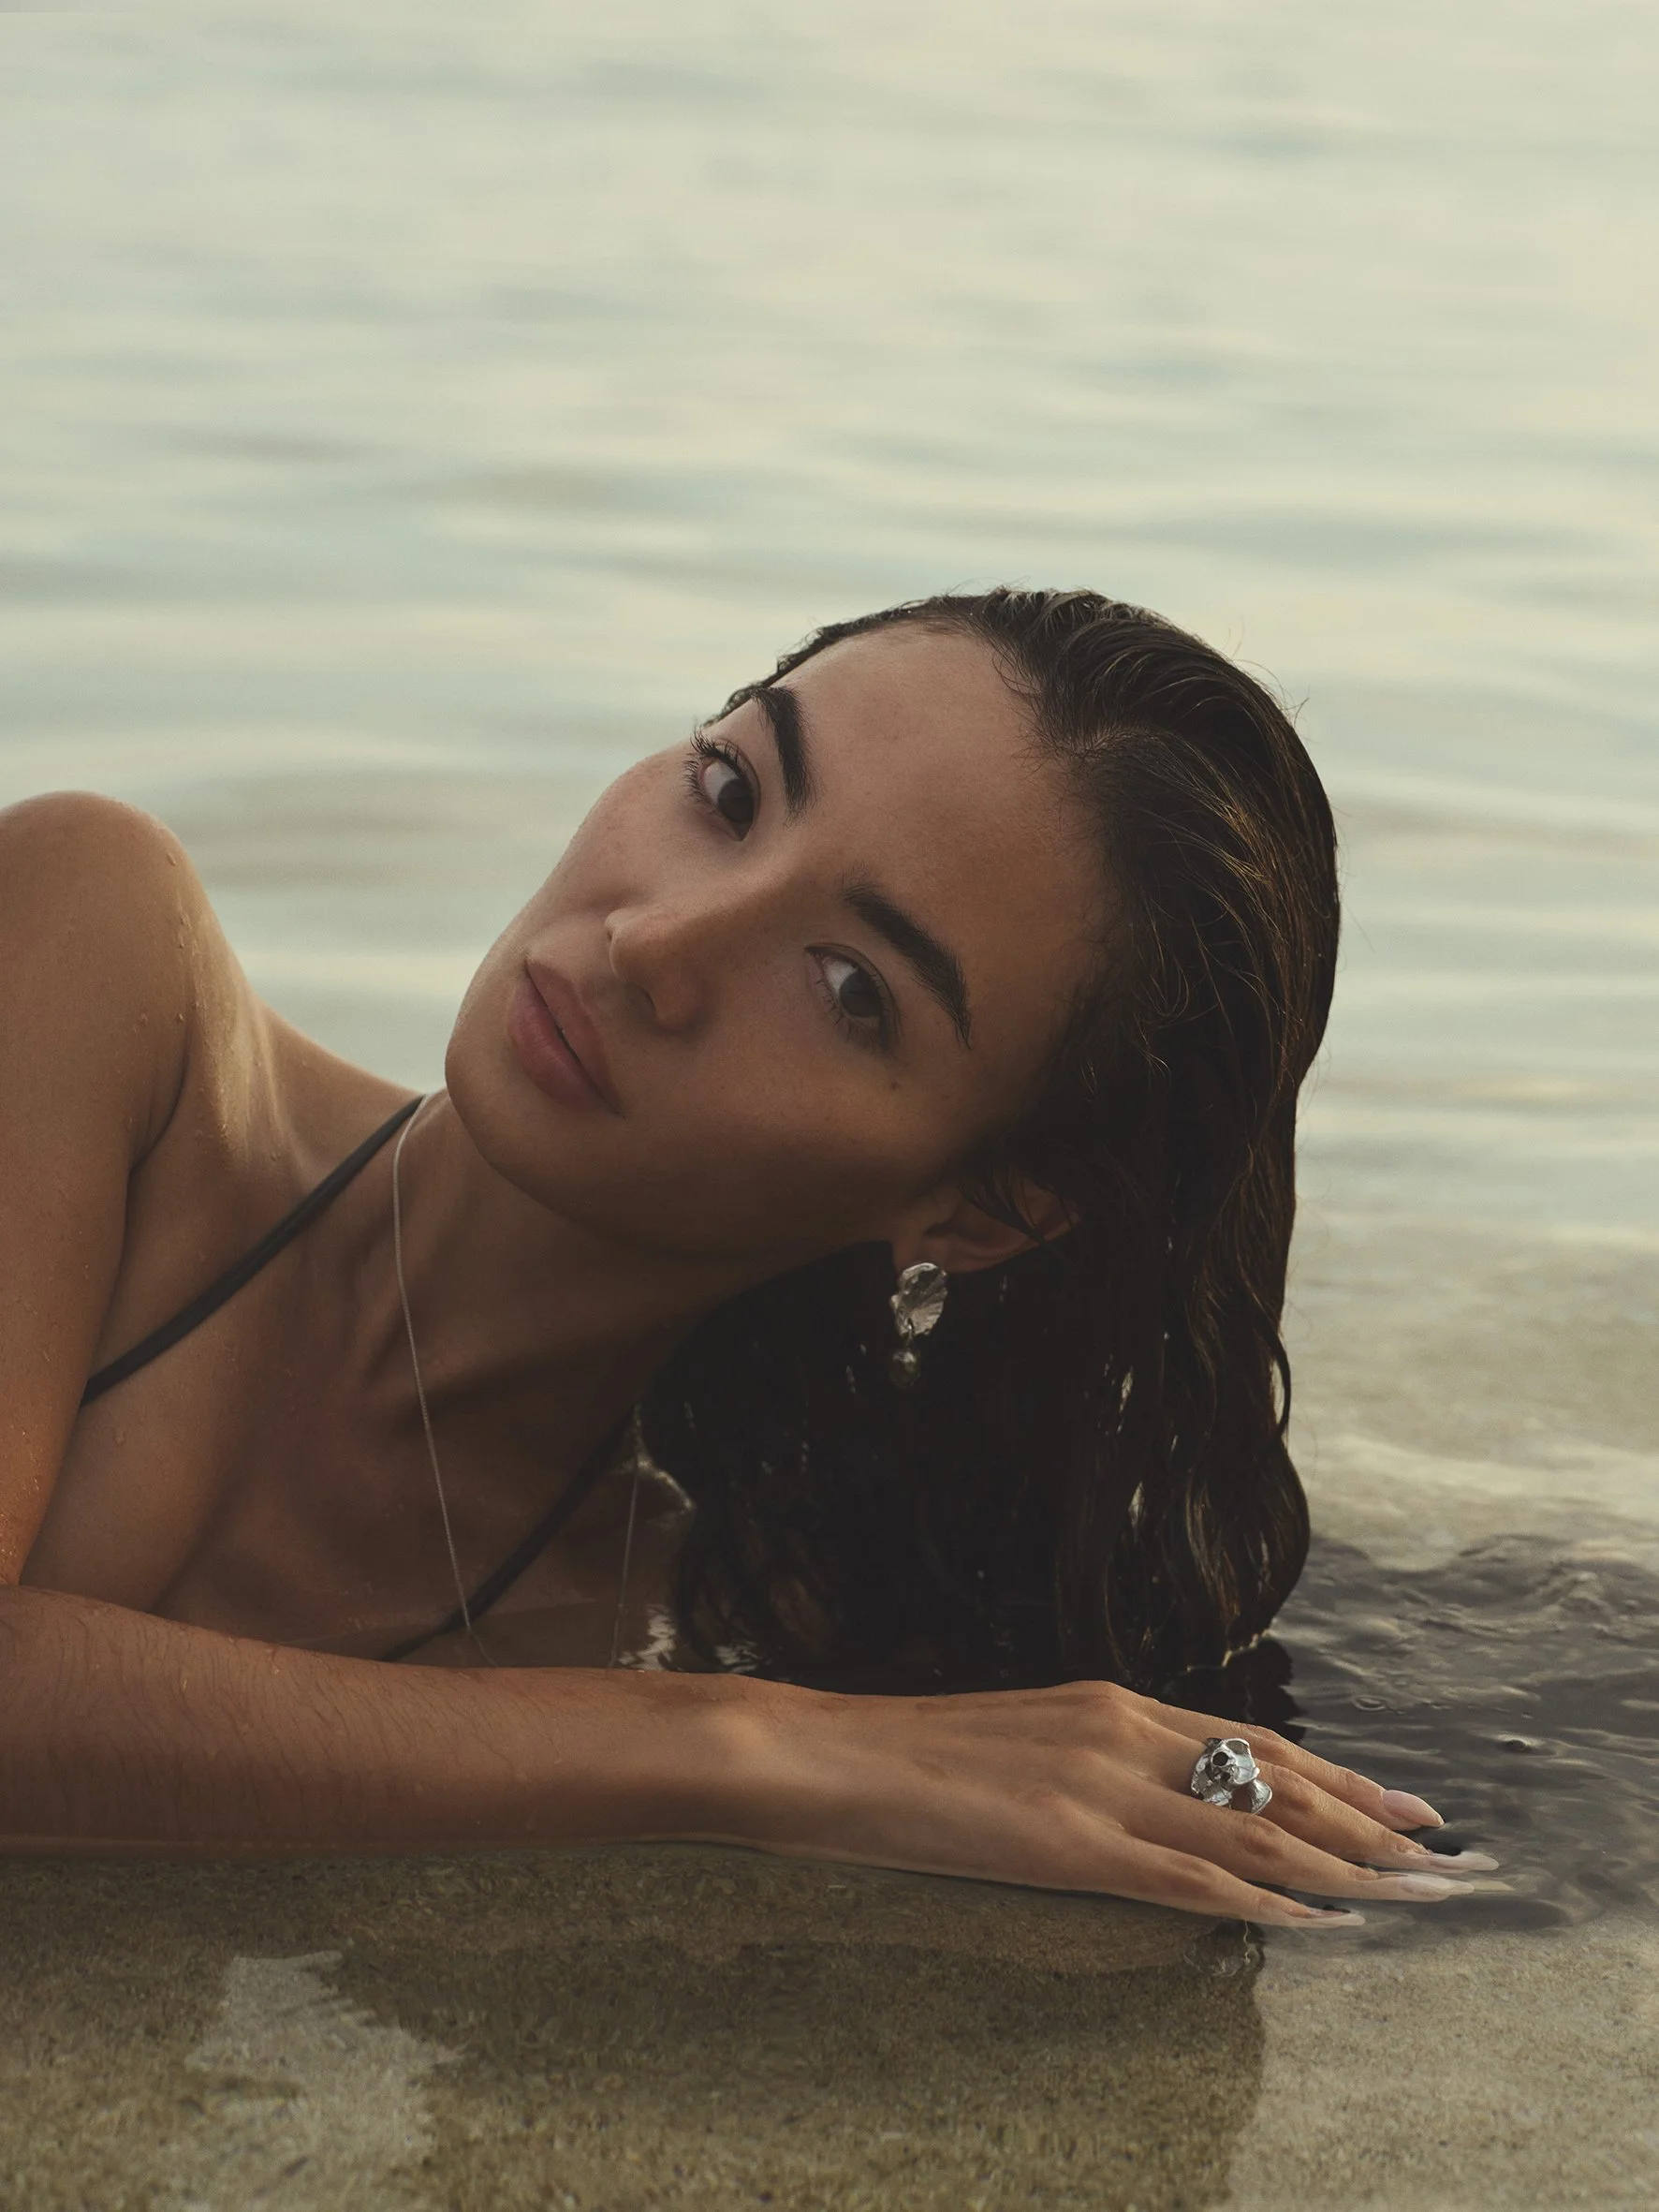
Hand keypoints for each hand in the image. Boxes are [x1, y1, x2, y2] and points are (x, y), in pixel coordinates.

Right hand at [731, 1677, 1500, 1925]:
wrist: (826, 1752)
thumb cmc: (913, 1754)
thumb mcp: (1027, 1737)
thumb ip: (1101, 1761)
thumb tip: (1165, 1802)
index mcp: (1110, 1704)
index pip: (1252, 1740)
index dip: (1337, 1776)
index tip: (1402, 1805)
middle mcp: (1118, 1729)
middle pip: (1272, 1778)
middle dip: (1366, 1819)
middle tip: (1442, 1853)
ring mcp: (1094, 1783)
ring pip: (1245, 1826)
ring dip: (1337, 1864)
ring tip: (1407, 1893)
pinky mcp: (1062, 1837)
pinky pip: (1178, 1875)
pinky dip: (1253, 1900)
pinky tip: (1306, 1919)